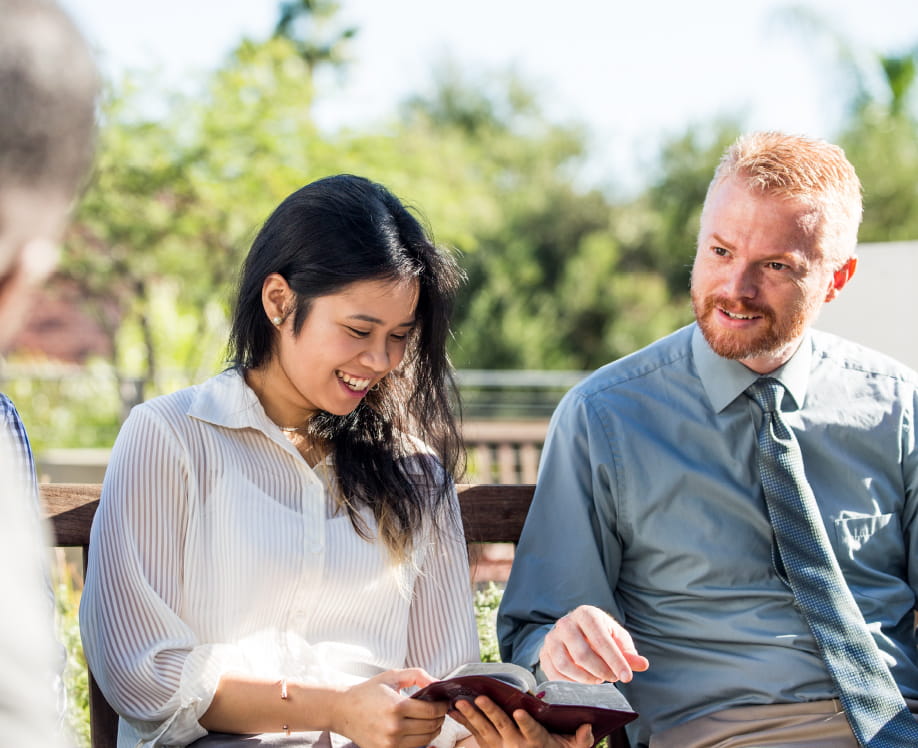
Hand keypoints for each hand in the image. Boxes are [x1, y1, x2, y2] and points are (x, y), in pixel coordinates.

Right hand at [330, 668, 448, 747]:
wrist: (343, 710)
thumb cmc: (368, 691)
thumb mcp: (393, 676)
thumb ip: (418, 676)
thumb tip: (439, 683)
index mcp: (397, 706)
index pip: (432, 711)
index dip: (442, 706)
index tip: (444, 702)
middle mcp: (394, 727)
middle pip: (431, 727)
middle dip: (440, 718)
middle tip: (439, 710)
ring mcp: (390, 743)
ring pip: (424, 740)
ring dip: (432, 730)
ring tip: (430, 720)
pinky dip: (420, 740)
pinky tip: (418, 729)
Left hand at [451, 695, 592, 747]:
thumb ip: (581, 740)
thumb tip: (588, 727)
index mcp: (537, 742)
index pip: (532, 731)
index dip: (526, 722)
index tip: (520, 712)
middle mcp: (516, 745)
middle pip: (501, 727)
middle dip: (490, 712)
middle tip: (480, 699)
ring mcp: (500, 746)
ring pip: (483, 730)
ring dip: (471, 716)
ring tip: (460, 703)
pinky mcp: (488, 746)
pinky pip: (474, 733)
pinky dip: (463, 721)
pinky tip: (453, 709)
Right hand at [540, 605, 648, 683]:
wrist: (575, 630)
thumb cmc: (600, 635)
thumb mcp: (616, 638)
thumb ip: (629, 653)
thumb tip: (642, 664)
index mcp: (586, 614)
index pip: (600, 640)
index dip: (615, 660)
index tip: (627, 677)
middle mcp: (565, 623)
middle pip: (582, 654)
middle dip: (601, 671)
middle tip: (612, 678)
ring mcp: (551, 637)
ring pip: (566, 665)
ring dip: (586, 679)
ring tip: (598, 679)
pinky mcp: (544, 652)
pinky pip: (554, 673)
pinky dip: (571, 683)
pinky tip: (583, 682)